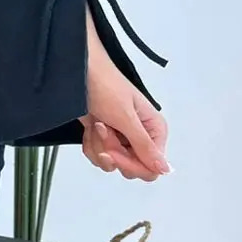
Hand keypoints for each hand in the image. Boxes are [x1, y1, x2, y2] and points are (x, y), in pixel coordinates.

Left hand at [81, 12, 170, 181]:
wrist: (77, 71)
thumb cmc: (104, 85)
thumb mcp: (126, 117)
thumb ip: (144, 146)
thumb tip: (165, 169)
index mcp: (154, 130)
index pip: (151, 168)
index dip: (130, 164)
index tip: (113, 152)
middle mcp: (141, 136)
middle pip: (130, 167)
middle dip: (111, 150)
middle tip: (104, 127)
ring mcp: (122, 138)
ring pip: (111, 163)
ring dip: (98, 144)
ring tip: (97, 122)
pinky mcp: (104, 138)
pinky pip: (97, 156)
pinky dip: (90, 143)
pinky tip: (89, 126)